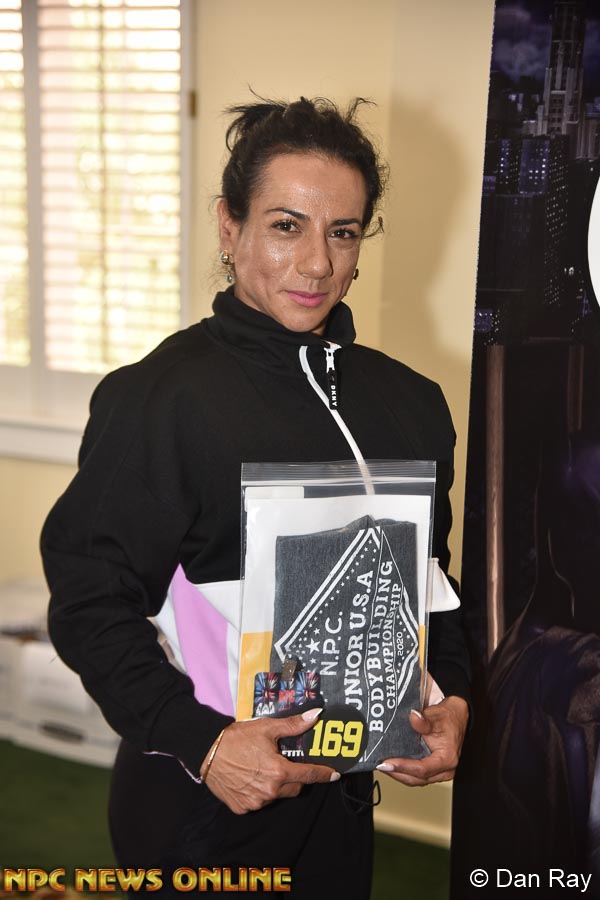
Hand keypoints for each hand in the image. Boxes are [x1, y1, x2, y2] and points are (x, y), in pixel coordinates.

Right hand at [202, 708, 339, 813]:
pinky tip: (249, 779)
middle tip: (286, 764)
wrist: (208, 751)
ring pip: (277, 796)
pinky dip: (259, 792)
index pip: (309, 775)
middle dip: (296, 778)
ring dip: (276, 785)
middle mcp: (270, 791)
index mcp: (279, 771)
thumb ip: (294, 725)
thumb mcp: (267, 728)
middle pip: (295, 788)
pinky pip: (259, 802)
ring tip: (263, 769)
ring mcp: (256, 802)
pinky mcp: (243, 808)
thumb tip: (316, 715)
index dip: (324, 774)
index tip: (335, 775)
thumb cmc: (238, 738)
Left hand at [376, 695, 468, 786]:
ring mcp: (440, 772)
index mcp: (447, 759)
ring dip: (399, 774)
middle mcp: (445, 770)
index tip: (387, 763)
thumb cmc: (447, 718)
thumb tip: (413, 717)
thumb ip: (423, 720)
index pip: (422, 769)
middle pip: (417, 779)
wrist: (455, 718)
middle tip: (380, 765)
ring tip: (383, 766)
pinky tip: (393, 766)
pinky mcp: (434, 770)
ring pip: (416, 780)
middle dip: (397, 773)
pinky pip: (417, 776)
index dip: (403, 767)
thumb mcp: (434, 716)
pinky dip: (404, 772)